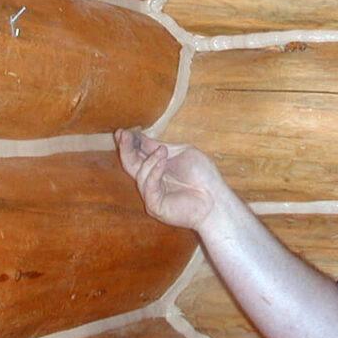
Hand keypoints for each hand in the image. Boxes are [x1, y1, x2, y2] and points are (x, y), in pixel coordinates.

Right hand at [114, 128, 229, 231]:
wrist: (216, 199)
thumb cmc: (203, 175)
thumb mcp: (181, 153)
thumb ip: (159, 147)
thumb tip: (140, 137)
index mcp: (157, 167)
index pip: (137, 154)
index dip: (129, 143)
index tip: (122, 131)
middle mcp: (151, 180)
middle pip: (131, 164)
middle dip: (126, 149)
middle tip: (123, 136)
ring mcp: (152, 194)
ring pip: (140, 174)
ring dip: (149, 160)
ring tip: (162, 151)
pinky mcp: (155, 206)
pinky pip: (149, 188)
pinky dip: (154, 173)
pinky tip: (162, 162)